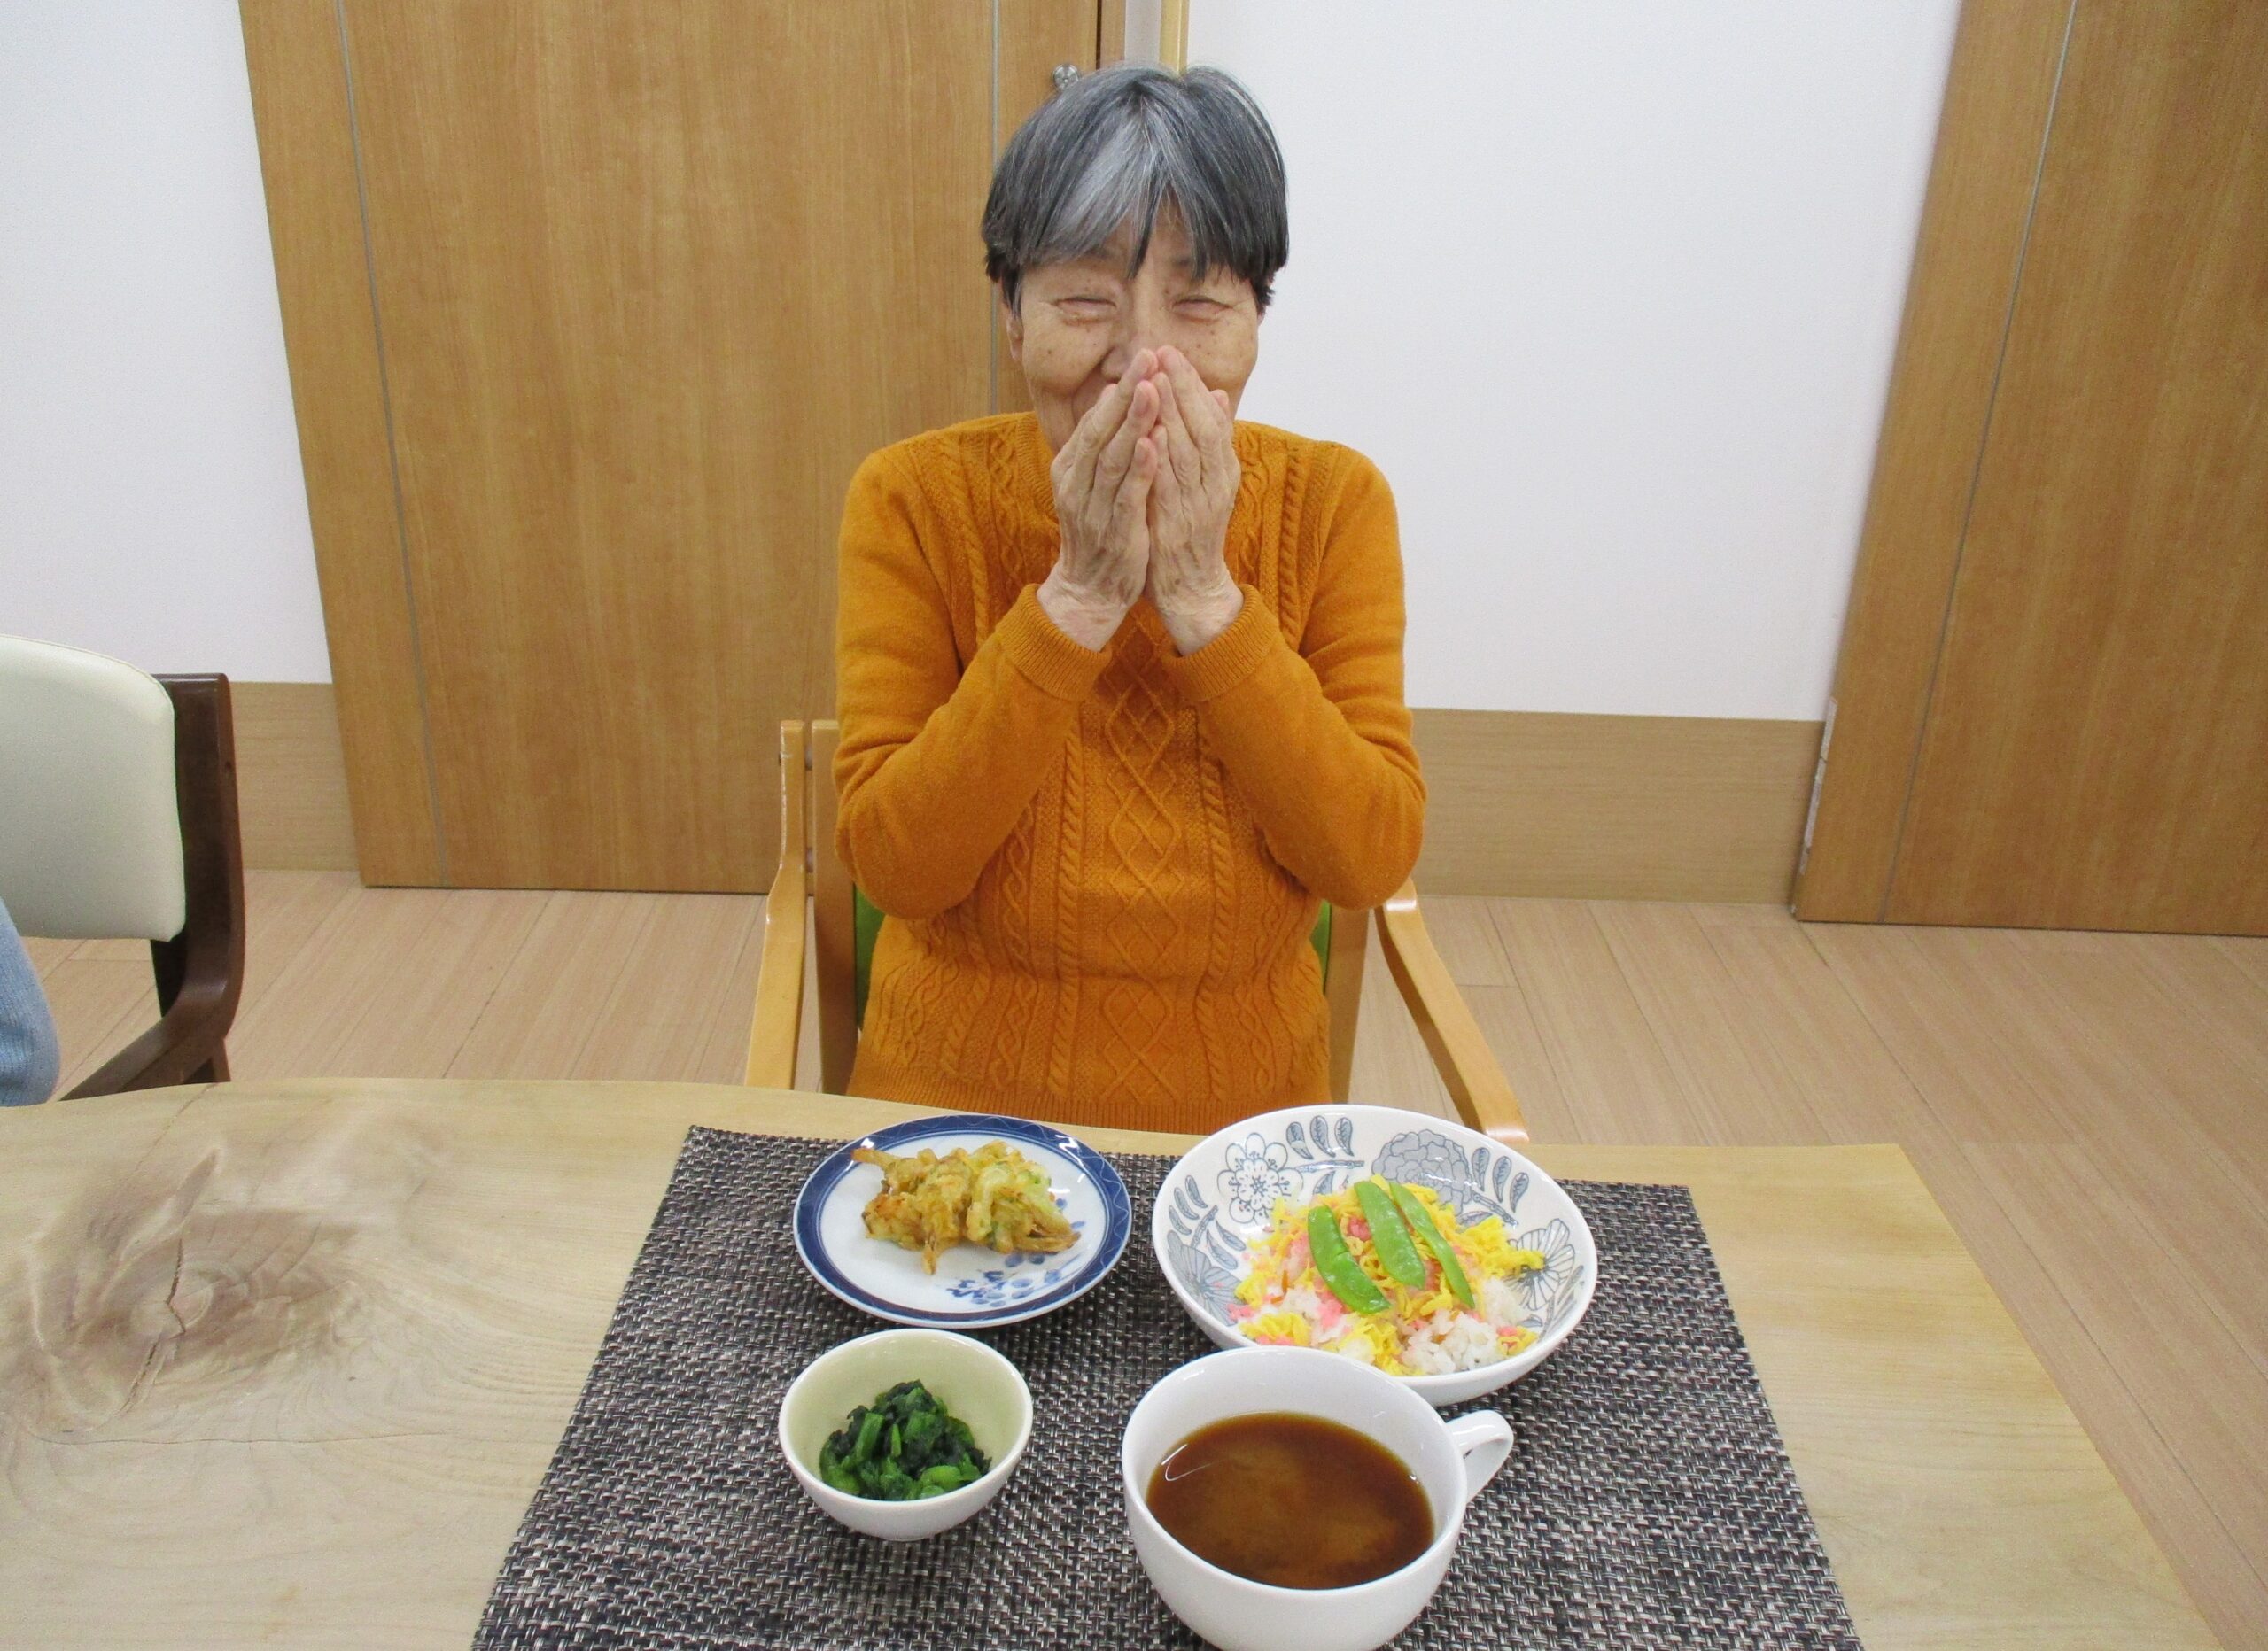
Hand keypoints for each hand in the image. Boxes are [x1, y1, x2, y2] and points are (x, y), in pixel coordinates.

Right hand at [1037, 350, 1161, 649]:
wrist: (1089, 591)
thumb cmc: (1098, 530)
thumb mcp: (1093, 482)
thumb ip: (1102, 443)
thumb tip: (1113, 395)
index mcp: (1071, 468)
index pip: (1095, 420)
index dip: (1120, 389)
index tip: (1144, 357)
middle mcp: (1076, 484)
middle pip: (1101, 431)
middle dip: (1125, 394)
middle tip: (1147, 358)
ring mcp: (1093, 508)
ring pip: (1113, 459)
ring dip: (1132, 423)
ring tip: (1150, 389)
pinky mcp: (1114, 531)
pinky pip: (1126, 495)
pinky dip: (1139, 469)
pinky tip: (1152, 444)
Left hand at [1143, 347, 1243, 653]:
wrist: (1191, 590)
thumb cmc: (1191, 532)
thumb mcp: (1206, 482)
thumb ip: (1210, 442)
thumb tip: (1218, 396)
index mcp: (1222, 470)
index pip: (1211, 416)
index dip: (1191, 383)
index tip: (1171, 352)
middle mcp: (1215, 484)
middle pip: (1203, 426)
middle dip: (1183, 387)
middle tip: (1163, 351)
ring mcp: (1199, 505)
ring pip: (1190, 452)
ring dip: (1173, 415)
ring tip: (1157, 379)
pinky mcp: (1179, 526)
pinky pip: (1173, 488)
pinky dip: (1164, 460)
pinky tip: (1151, 435)